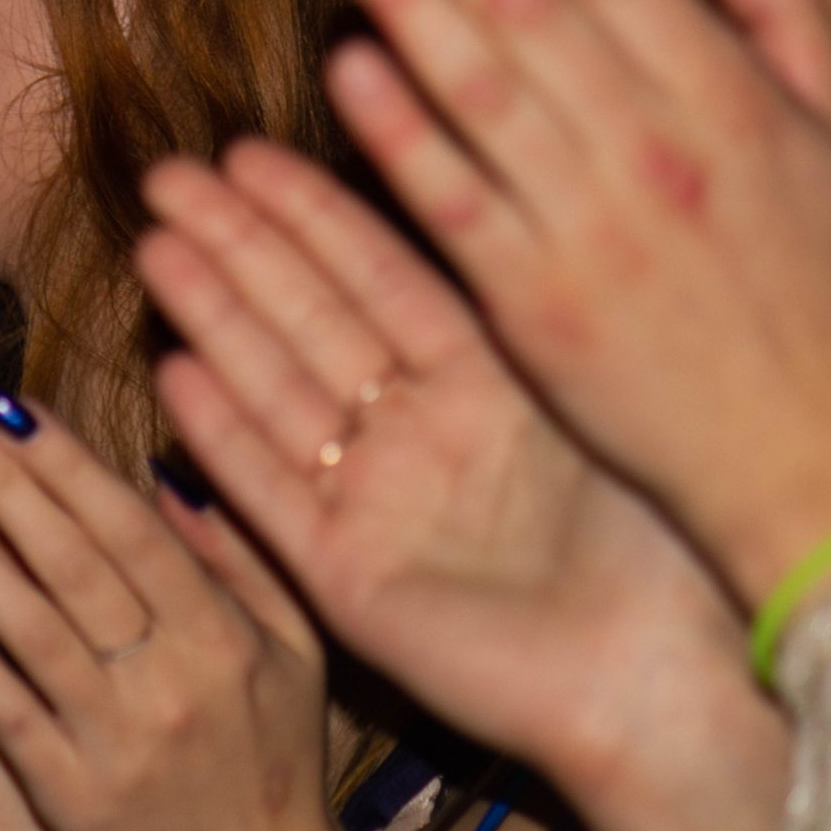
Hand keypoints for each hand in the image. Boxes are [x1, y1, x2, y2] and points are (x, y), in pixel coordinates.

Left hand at [0, 381, 347, 830]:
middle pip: (72, 562)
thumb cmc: (272, 763)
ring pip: (30, 628)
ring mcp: (116, 739)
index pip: (130, 527)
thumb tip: (165, 470)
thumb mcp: (293, 651)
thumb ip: (235, 556)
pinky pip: (7, 709)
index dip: (63, 461)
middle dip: (0, 481)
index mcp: (224, 634)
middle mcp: (169, 679)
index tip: (4, 403)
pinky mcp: (70, 794)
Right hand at [135, 143, 793, 830]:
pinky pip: (273, 495)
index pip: (381, 278)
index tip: (248, 153)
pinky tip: (174, 369)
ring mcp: (381, 508)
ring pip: (278, 392)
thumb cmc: (675, 538)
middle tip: (170, 176)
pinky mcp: (350, 582)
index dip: (314, 214)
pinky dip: (222, 436)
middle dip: (240, 246)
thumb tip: (487, 175)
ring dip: (215, 319)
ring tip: (156, 244)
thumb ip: (520, 303)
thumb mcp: (595, 394)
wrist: (670, 677)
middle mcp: (424, 437)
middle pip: (313, 321)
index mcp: (490, 384)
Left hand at [318, 0, 830, 603]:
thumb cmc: (822, 293)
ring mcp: (592, 226)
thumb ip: (777, 12)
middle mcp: (659, 147)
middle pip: (529, 3)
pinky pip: (455, 201)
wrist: (814, 458)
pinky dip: (401, 131)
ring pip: (481, 87)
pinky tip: (347, 61)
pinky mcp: (534, 306)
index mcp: (731, 98)